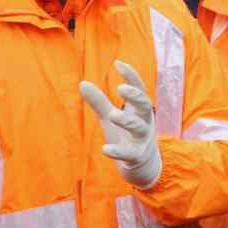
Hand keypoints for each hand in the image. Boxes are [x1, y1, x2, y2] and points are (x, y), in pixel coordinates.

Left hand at [80, 60, 161, 188]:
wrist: (142, 164)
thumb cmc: (126, 134)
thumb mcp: (111, 116)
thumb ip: (99, 101)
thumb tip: (82, 83)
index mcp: (139, 109)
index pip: (139, 88)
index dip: (131, 76)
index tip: (118, 64)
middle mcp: (144, 121)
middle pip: (145, 105)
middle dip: (136, 96)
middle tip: (121, 89)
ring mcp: (142, 139)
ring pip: (139, 128)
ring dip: (127, 121)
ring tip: (112, 115)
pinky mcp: (136, 156)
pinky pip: (129, 153)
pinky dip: (119, 151)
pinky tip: (105, 149)